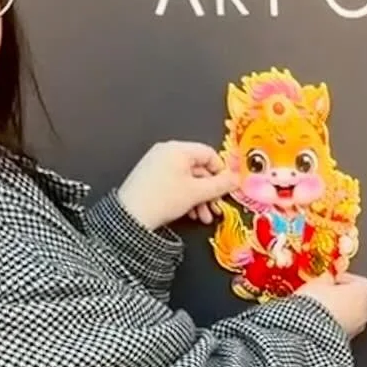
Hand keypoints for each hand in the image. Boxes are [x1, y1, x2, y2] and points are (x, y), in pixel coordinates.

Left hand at [117, 141, 235, 231]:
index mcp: (178, 149)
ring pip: (188, 178)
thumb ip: (220, 185)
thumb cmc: (162, 200)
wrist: (130, 216)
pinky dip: (186, 196)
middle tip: (216, 206)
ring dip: (200, 198)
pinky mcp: (151, 177)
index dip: (222, 172)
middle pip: (199, 168)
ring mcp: (157, 164)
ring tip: (204, 216)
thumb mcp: (197, 193)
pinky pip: (175, 183)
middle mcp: (166, 152)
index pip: (209, 153)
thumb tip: (236, 179)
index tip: (227, 188)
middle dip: (210, 190)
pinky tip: (192, 213)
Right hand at [297, 273, 366, 338]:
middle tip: (332, 293)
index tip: (336, 279)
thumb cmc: (315, 307)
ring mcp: (355, 330)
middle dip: (348, 297)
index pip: (364, 283)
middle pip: (362, 302)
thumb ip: (327, 279)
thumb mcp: (317, 283)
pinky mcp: (344, 343)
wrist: (307, 334)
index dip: (348, 280)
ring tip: (323, 308)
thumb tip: (327, 279)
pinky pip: (343, 330)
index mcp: (363, 294)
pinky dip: (335, 326)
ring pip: (353, 318)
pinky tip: (320, 322)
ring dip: (342, 313)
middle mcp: (364, 313)